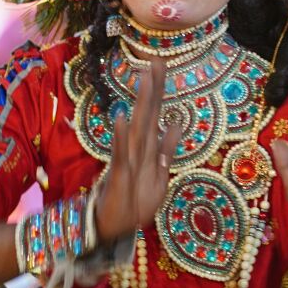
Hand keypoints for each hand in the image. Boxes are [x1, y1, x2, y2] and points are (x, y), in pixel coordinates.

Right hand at [94, 60, 177, 243]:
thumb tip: (177, 123)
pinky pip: (121, 155)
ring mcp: (127, 161)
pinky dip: (121, 137)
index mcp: (146, 148)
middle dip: (153, 87)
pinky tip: (121, 117)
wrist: (111, 228)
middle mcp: (137, 149)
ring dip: (142, 103)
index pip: (154, 113)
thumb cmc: (133, 201)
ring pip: (137, 127)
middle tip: (156, 59)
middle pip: (147, 113)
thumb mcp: (159, 175)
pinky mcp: (119, 176)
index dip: (160, 90)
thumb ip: (166, 149)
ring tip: (145, 78)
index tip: (162, 64)